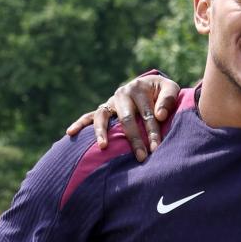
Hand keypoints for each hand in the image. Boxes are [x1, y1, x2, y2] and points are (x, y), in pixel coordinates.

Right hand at [65, 74, 179, 161]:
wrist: (150, 85)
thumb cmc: (162, 91)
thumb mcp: (170, 88)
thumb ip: (168, 100)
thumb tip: (159, 115)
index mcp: (138, 88)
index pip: (147, 114)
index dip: (152, 132)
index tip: (155, 148)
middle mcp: (122, 93)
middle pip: (126, 119)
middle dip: (134, 139)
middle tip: (140, 157)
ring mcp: (111, 101)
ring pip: (103, 117)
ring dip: (102, 132)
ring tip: (103, 147)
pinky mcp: (104, 108)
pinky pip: (89, 116)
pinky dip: (79, 123)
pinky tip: (70, 133)